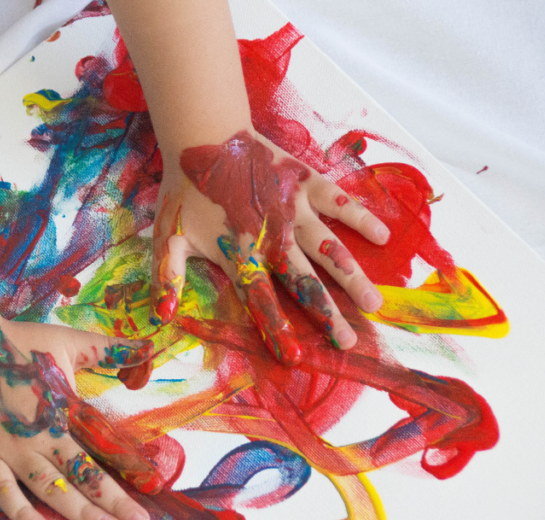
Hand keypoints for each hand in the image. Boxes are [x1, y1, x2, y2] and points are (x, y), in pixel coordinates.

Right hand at [0, 318, 154, 519]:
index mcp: (64, 410)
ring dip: (79, 511)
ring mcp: (11, 450)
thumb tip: (149, 348)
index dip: (127, 470)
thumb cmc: (15, 344)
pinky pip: (3, 491)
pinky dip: (21, 512)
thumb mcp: (68, 341)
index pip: (102, 448)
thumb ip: (109, 349)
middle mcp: (42, 436)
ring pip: (51, 487)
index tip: (151, 493)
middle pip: (83, 475)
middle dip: (113, 502)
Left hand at [149, 129, 388, 364]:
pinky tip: (382, 236)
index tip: (295, 358)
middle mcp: (270, 235)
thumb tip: (162, 315)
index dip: (276, 328)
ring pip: (327, 248)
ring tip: (375, 303)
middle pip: (302, 281)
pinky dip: (359, 216)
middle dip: (326, 313)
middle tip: (349, 341)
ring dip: (351, 276)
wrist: (203, 136)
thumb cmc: (185, 191)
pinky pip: (337, 200)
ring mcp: (291, 208)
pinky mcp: (304, 182)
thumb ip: (168, 276)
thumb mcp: (168, 237)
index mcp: (239, 252)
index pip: (259, 299)